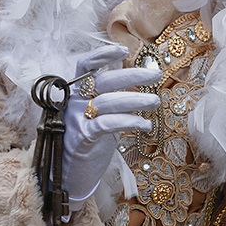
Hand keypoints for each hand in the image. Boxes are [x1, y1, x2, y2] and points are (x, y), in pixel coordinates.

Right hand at [61, 46, 160, 206]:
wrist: (69, 176)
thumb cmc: (88, 141)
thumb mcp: (97, 113)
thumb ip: (107, 92)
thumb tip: (126, 67)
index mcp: (76, 92)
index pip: (84, 65)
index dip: (102, 55)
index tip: (124, 49)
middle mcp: (73, 102)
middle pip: (103, 81)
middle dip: (132, 75)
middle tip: (156, 75)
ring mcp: (76, 120)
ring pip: (108, 102)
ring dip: (136, 100)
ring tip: (156, 101)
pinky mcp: (82, 139)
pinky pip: (108, 124)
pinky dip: (129, 122)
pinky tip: (146, 126)